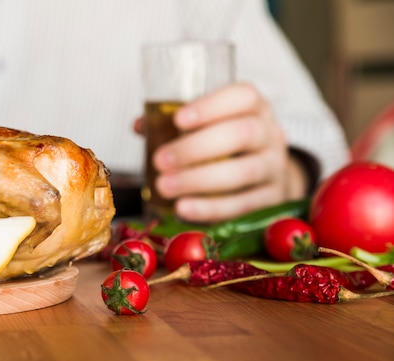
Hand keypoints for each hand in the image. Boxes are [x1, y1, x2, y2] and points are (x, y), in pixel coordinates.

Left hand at [137, 83, 308, 222]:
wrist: (267, 178)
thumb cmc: (228, 147)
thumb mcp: (209, 128)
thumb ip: (175, 124)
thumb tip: (141, 125)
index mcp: (254, 107)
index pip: (242, 97)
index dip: (211, 106)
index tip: (178, 120)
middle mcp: (269, 134)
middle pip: (241, 134)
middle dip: (195, 148)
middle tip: (160, 161)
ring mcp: (274, 168)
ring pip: (242, 172)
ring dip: (198, 180)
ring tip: (164, 186)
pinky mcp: (272, 199)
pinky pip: (242, 205)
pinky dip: (209, 208)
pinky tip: (183, 208)